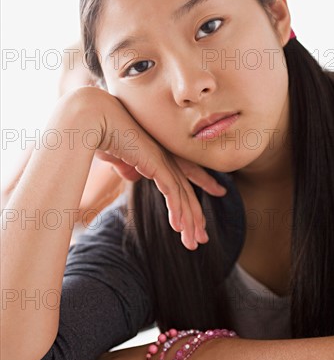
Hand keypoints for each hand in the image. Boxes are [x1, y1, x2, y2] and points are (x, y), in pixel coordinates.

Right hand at [71, 87, 226, 250]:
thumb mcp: (118, 154)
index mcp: (158, 155)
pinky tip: (178, 227)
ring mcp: (163, 161)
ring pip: (182, 196)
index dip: (198, 190)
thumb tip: (131, 172)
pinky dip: (177, 211)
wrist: (97, 117)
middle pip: (187, 192)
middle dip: (195, 217)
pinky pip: (172, 192)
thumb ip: (127, 164)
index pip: (184, 176)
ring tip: (193, 242)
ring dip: (188, 222)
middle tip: (200, 238)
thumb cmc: (103, 132)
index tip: (210, 203)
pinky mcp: (157, 165)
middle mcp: (165, 158)